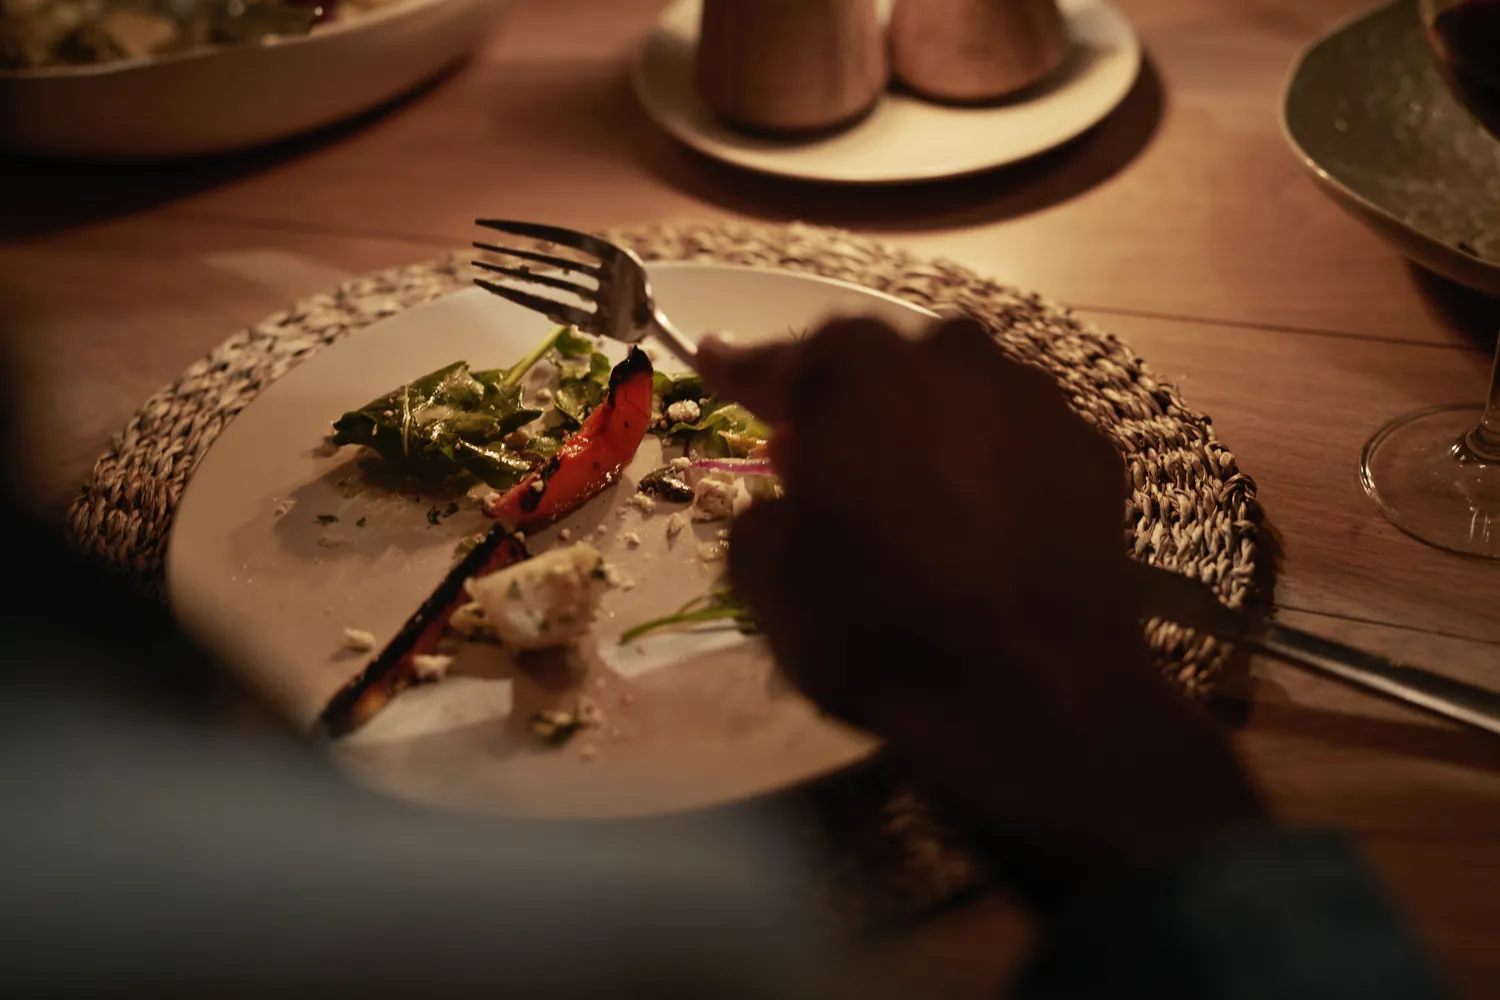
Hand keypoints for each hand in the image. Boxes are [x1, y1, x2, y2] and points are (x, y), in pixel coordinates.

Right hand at [699, 318, 1263, 894]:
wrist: (1037, 692)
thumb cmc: (882, 628)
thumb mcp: (771, 582)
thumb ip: (761, 518)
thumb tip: (786, 505)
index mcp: (854, 376)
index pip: (779, 362)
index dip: (740, 372)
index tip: (713, 364)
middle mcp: (949, 358)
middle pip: (878, 364)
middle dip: (842, 402)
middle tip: (820, 456)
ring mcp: (1032, 397)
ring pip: (958, 392)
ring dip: (924, 427)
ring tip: (911, 491)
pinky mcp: (1092, 448)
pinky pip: (1019, 440)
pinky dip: (993, 466)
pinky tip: (985, 521)